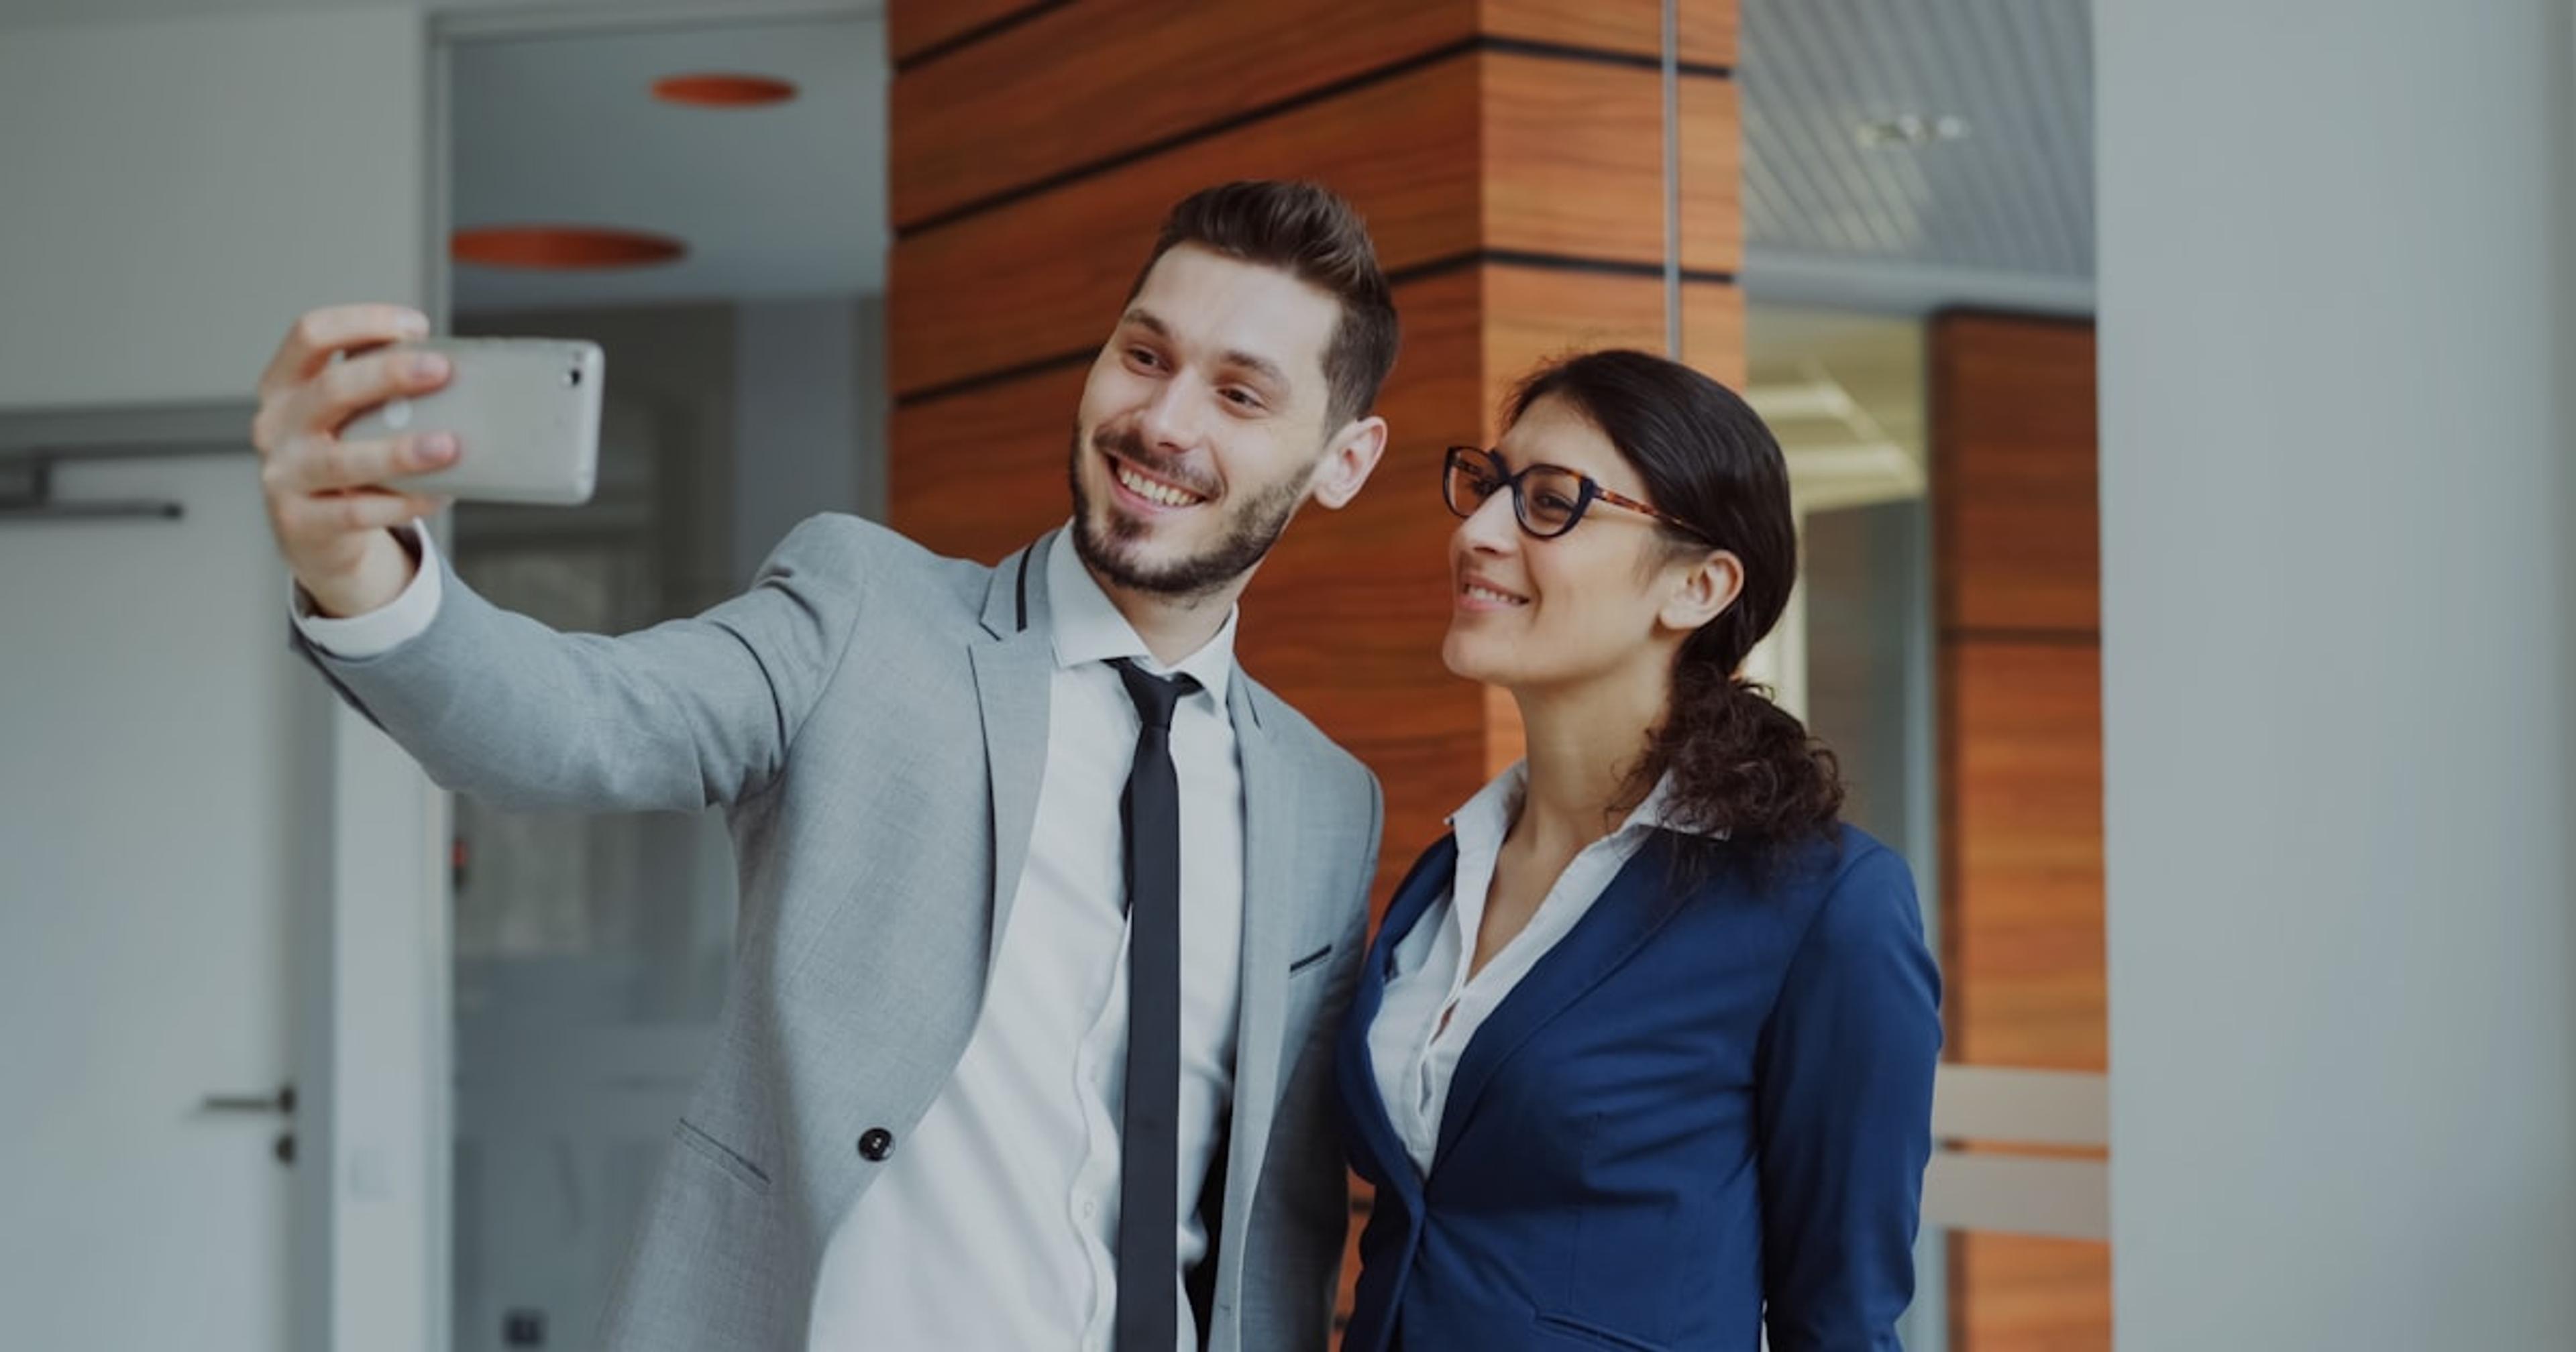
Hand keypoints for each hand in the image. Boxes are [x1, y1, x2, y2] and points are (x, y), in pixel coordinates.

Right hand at [251, 304, 458, 617]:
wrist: (313, 533)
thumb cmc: (341, 457)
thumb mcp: (346, 416)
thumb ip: (379, 390)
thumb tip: (455, 368)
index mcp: (284, 385)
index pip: (311, 335)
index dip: (363, 322)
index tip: (417, 326)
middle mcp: (275, 425)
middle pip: (331, 389)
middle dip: (388, 375)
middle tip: (441, 370)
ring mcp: (283, 475)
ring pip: (343, 459)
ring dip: (400, 451)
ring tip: (450, 445)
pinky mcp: (301, 522)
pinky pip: (359, 511)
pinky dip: (405, 502)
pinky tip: (441, 493)